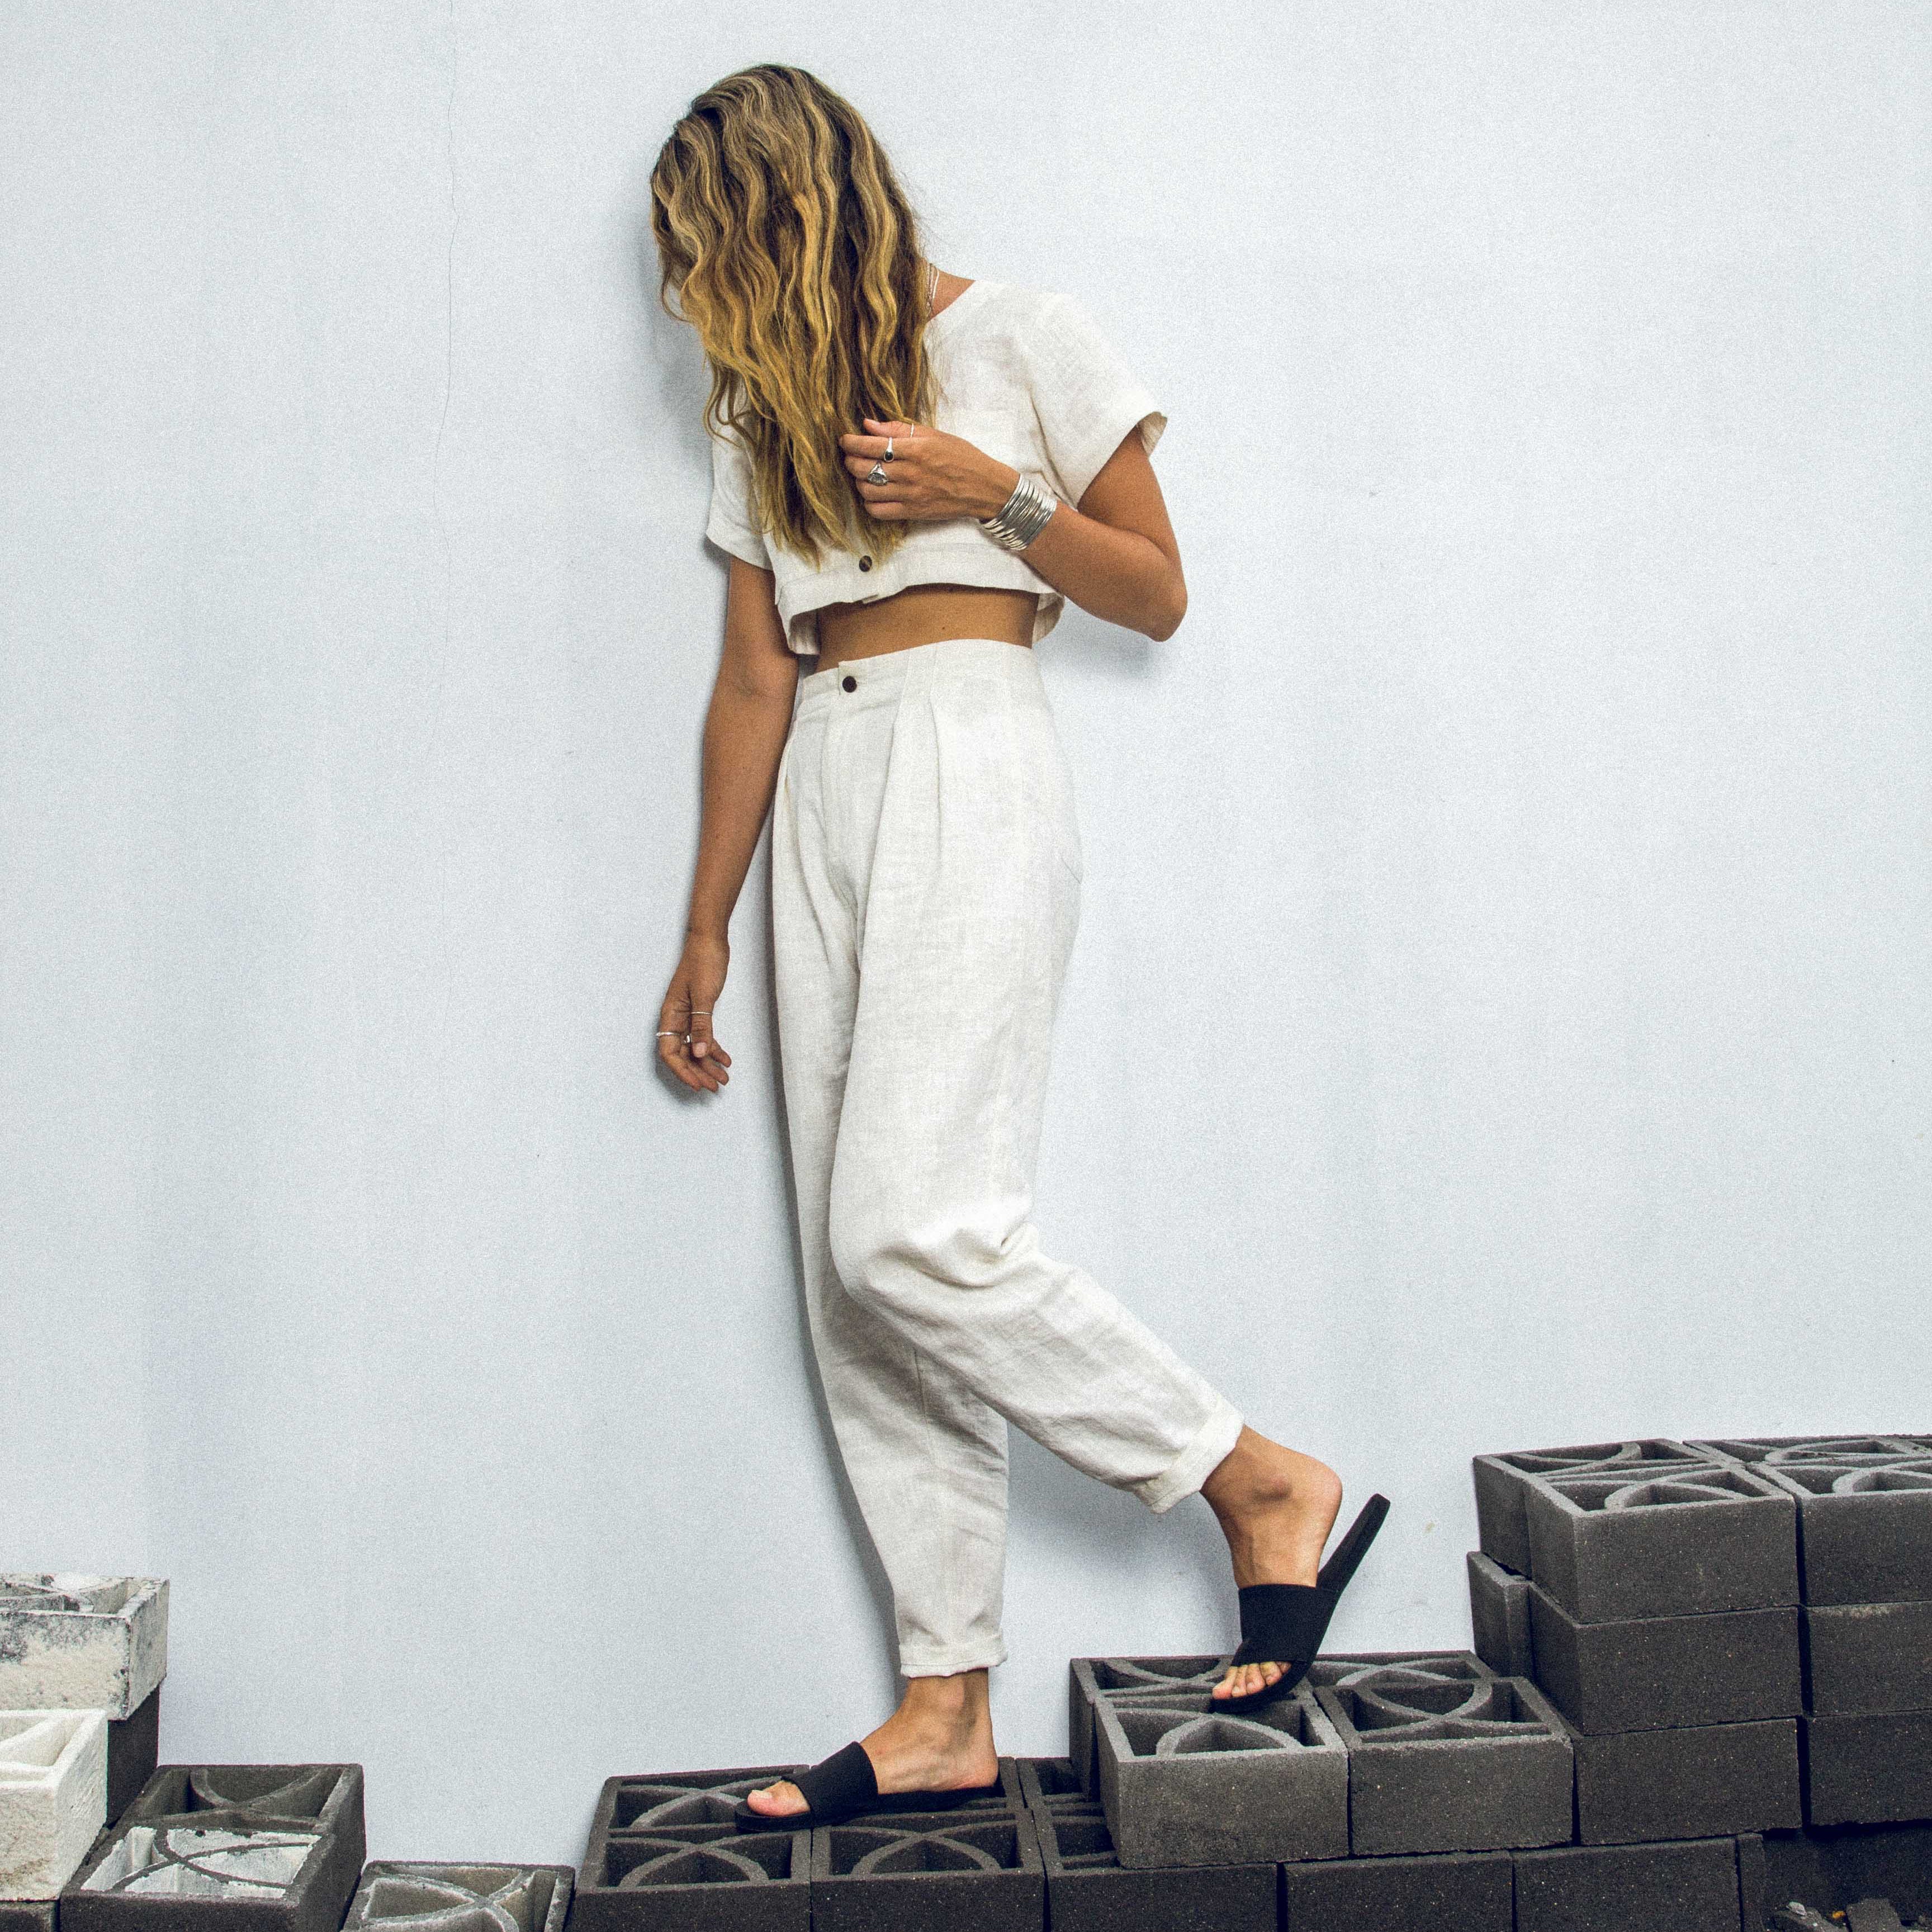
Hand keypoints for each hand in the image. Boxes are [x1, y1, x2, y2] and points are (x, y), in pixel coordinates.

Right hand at [658, 933, 731, 1093]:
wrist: (710, 940)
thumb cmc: (703, 962)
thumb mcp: (704, 995)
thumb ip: (702, 1025)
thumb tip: (700, 1053)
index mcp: (670, 1015)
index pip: (669, 1052)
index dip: (682, 1071)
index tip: (698, 1085)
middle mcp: (676, 1019)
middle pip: (683, 1054)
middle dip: (698, 1072)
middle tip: (715, 1087)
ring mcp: (687, 1016)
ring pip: (695, 1048)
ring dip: (708, 1064)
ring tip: (724, 1078)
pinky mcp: (699, 1011)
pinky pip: (704, 1037)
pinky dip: (714, 1049)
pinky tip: (726, 1059)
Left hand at [839, 418, 1016, 523]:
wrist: (983, 487)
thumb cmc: (961, 457)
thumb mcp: (933, 434)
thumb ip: (898, 430)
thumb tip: (868, 425)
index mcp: (915, 449)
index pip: (870, 445)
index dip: (851, 442)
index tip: (845, 439)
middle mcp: (909, 473)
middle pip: (863, 468)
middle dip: (850, 460)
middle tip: (851, 455)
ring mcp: (910, 495)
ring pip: (867, 490)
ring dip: (858, 481)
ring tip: (863, 474)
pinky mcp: (912, 512)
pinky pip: (878, 511)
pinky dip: (869, 502)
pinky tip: (873, 493)